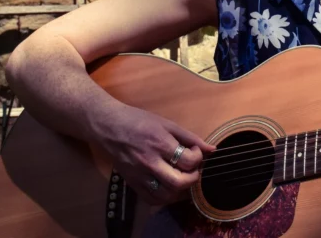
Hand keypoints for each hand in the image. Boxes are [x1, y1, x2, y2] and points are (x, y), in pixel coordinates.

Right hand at [92, 102, 215, 204]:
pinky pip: (152, 199)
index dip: (198, 158)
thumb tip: (212, 149)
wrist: (108, 127)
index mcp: (160, 143)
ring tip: (182, 177)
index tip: (194, 152)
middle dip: (192, 178)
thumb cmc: (139, 121)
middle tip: (192, 169)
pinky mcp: (132, 183)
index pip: (188, 161)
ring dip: (180, 190)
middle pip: (178, 182)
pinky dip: (165, 197)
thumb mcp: (167, 124)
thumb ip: (190, 137)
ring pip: (166, 195)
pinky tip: (169, 186)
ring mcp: (139, 175)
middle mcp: (149, 162)